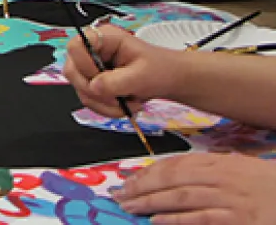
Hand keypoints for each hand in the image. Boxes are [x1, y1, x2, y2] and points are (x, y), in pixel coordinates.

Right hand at [63, 23, 179, 117]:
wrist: (171, 80)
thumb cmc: (161, 69)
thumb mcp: (142, 75)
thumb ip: (116, 81)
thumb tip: (93, 87)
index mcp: (104, 38)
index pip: (76, 46)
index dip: (84, 65)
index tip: (102, 80)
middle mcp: (93, 51)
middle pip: (72, 71)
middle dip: (95, 91)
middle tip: (118, 99)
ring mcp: (92, 67)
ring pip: (81, 89)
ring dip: (104, 104)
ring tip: (128, 104)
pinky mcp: (95, 82)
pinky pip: (89, 99)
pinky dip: (106, 108)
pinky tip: (124, 106)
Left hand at [113, 152, 275, 222]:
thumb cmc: (270, 186)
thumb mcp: (240, 169)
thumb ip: (210, 170)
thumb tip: (174, 175)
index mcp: (221, 163)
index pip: (175, 164)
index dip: (149, 172)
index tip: (129, 180)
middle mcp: (222, 177)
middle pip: (172, 178)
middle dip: (141, 186)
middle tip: (120, 194)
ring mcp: (229, 199)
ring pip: (180, 197)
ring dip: (150, 202)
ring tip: (129, 206)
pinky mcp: (237, 220)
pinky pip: (200, 218)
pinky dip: (176, 219)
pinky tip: (156, 221)